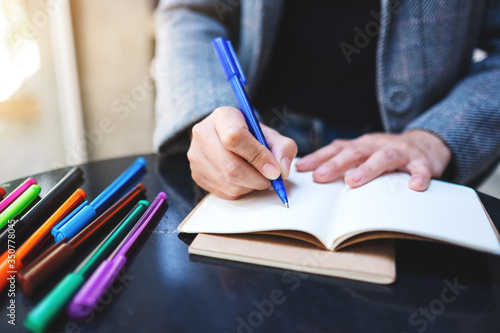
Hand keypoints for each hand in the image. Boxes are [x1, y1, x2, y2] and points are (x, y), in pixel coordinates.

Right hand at [187, 106, 297, 198]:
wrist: (226, 138)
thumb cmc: (250, 135)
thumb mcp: (269, 134)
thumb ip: (282, 148)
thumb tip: (281, 170)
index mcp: (222, 117)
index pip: (235, 137)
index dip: (258, 156)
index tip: (274, 169)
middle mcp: (203, 134)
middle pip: (230, 166)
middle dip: (257, 178)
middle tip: (270, 178)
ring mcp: (196, 156)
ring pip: (228, 183)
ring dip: (250, 186)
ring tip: (258, 177)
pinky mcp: (197, 175)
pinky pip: (224, 192)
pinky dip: (241, 191)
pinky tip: (245, 181)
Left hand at [295, 130, 450, 190]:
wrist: (426, 144)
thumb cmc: (386, 152)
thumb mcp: (363, 152)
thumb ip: (342, 159)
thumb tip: (312, 173)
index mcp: (361, 145)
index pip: (336, 150)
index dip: (318, 157)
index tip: (300, 168)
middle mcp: (377, 146)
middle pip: (354, 153)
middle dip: (335, 164)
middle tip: (319, 177)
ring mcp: (400, 152)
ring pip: (383, 158)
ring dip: (367, 169)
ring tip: (353, 181)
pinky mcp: (422, 161)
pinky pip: (420, 169)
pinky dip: (418, 176)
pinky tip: (415, 187)